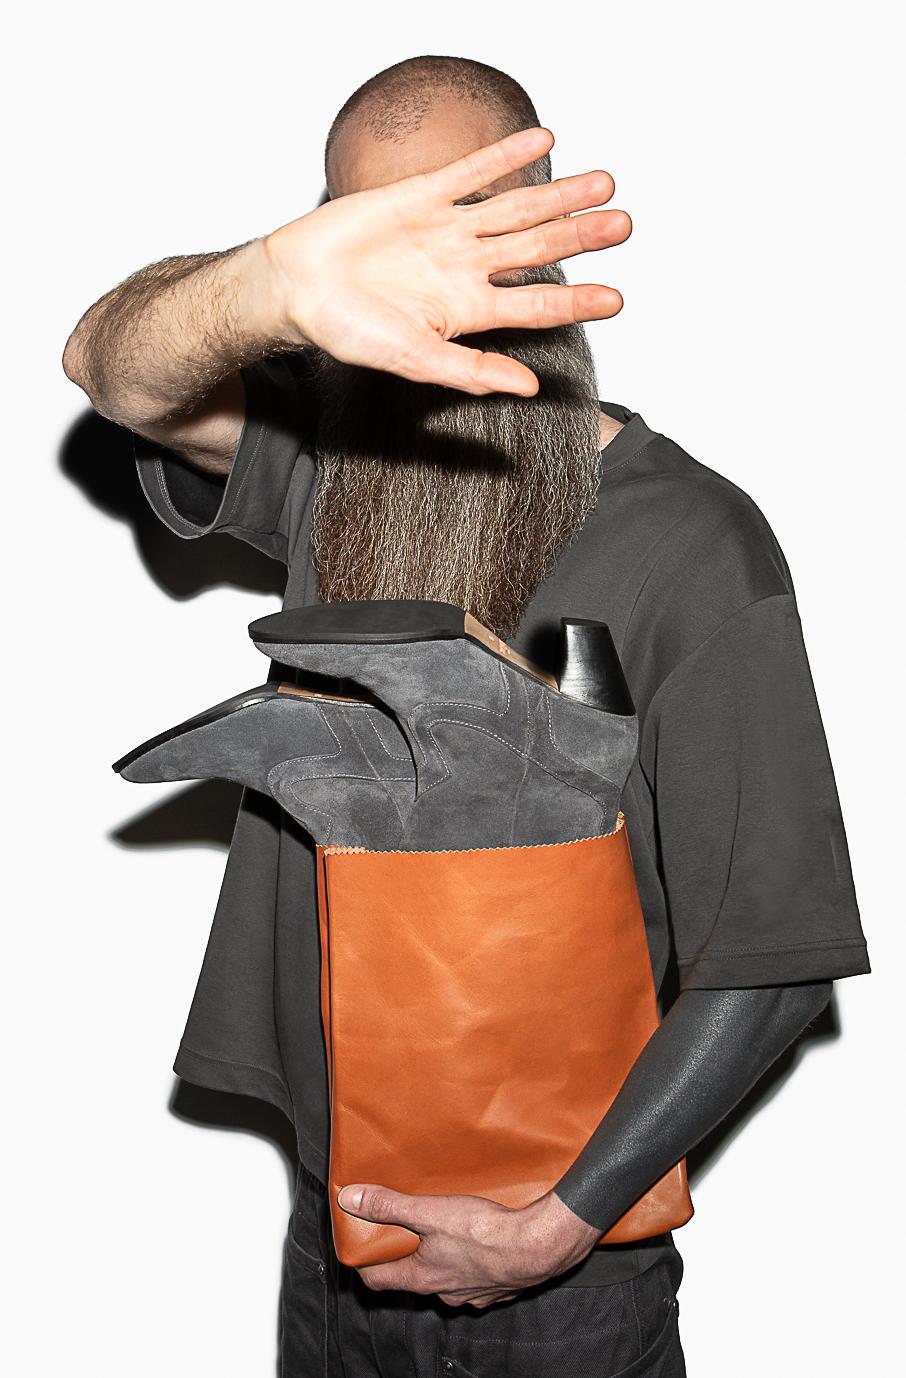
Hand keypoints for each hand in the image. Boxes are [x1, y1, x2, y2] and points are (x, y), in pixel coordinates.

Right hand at [262, 126, 629, 394]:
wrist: (295, 287)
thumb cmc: (346, 331)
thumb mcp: (412, 360)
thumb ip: (470, 371)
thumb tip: (528, 387)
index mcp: (467, 311)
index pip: (535, 307)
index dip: (577, 302)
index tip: (617, 298)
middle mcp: (465, 268)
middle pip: (536, 250)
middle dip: (580, 237)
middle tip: (624, 225)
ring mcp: (446, 229)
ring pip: (515, 209)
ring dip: (559, 197)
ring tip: (605, 184)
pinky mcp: (420, 195)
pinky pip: (472, 171)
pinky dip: (506, 155)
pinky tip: (543, 139)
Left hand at [336, 1181, 602, 1307]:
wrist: (537, 1248)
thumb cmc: (485, 1233)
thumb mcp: (430, 1212)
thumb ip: (390, 1206)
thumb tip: (350, 1199)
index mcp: (422, 1278)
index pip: (378, 1280)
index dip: (365, 1263)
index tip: (360, 1245)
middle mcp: (444, 1292)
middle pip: (412, 1278)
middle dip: (405, 1255)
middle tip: (403, 1229)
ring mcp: (471, 1294)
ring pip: (445, 1278)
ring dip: (439, 1258)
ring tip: (442, 1230)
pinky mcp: (496, 1288)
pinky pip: (474, 1278)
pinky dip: (469, 1262)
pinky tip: (476, 1242)